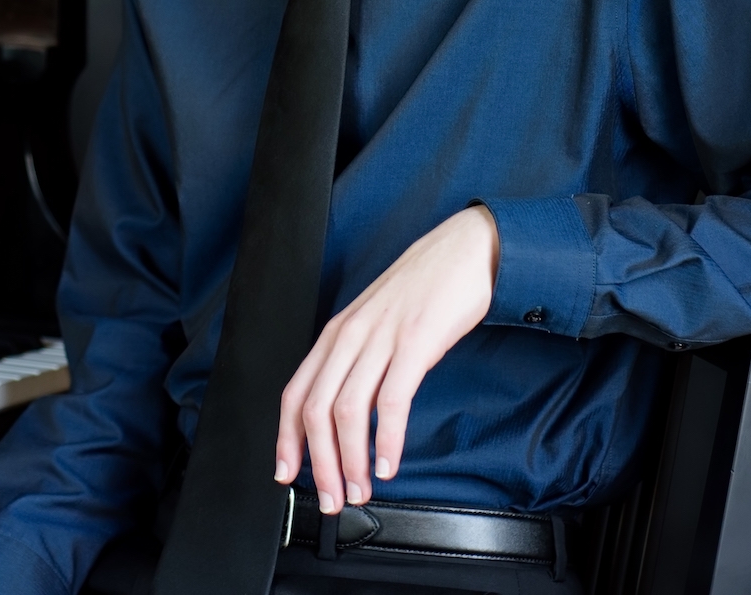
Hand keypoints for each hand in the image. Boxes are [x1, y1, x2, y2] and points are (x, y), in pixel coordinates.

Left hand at [274, 204, 499, 513]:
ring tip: (360, 490)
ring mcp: (381, 338)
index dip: (287, 439)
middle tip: (331, 498)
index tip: (287, 474)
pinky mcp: (414, 342)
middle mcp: (350, 335)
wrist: (464, 251)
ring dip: (350, 461)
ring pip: (347, 410)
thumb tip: (348, 413)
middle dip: (319, 464)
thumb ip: (359, 361)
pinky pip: (391, 399)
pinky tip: (388, 462)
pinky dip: (385, 439)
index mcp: (337, 334)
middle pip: (316, 410)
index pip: (296, 393)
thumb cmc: (423, 290)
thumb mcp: (377, 323)